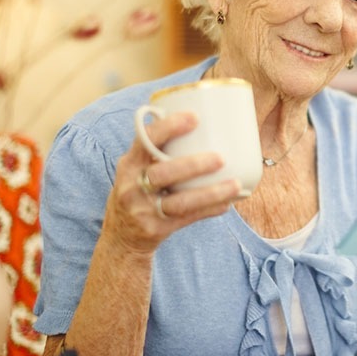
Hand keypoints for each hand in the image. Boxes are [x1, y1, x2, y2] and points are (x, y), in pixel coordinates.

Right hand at [104, 111, 244, 253]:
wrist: (120, 237)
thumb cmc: (138, 190)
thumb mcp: (137, 169)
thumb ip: (160, 150)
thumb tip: (205, 124)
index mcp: (129, 164)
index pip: (146, 140)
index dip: (169, 127)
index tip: (195, 117)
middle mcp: (132, 186)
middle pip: (163, 174)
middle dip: (193, 165)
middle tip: (221, 158)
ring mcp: (143, 210)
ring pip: (180, 202)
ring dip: (211, 193)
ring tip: (236, 184)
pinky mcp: (156, 229)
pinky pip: (188, 218)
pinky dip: (210, 209)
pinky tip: (228, 203)